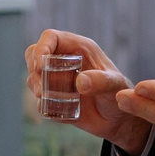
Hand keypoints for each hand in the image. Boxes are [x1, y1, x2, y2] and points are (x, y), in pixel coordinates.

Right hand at [26, 29, 147, 155]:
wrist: (119, 118)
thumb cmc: (120, 94)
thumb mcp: (115, 85)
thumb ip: (101, 81)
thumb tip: (80, 82)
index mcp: (79, 48)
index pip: (51, 37)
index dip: (42, 47)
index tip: (40, 65)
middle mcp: (65, 60)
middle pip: (34, 54)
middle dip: (34, 70)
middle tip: (41, 88)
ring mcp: (58, 79)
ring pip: (34, 76)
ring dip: (35, 87)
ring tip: (46, 98)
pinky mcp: (55, 97)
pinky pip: (40, 99)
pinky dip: (42, 105)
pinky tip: (57, 111)